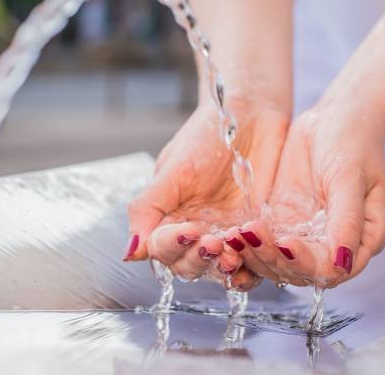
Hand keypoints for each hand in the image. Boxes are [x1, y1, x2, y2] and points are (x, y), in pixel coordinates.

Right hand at [125, 97, 289, 289]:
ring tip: (233, 254)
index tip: (188, 230)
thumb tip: (129, 252)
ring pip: (218, 270)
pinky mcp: (255, 235)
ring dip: (223, 268)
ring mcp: (225, 234)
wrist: (250, 115)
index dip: (172, 246)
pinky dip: (252, 269)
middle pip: (186, 265)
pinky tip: (254, 261)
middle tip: (213, 243)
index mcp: (168, 216)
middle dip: (197, 260)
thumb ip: (148, 208)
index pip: (161, 248)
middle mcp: (194, 231)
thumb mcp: (173, 168)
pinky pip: (252, 264)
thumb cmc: (206, 136)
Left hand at [242, 102, 384, 287]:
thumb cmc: (353, 143)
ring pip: (276, 261)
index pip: (329, 270)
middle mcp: (331, 246)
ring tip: (234, 235)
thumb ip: (347, 221)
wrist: (335, 118)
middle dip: (271, 258)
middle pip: (298, 271)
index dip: (305, 263)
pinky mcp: (282, 222)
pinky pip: (263, 241)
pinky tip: (230, 231)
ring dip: (254, 254)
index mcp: (361, 242)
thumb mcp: (350, 178)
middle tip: (248, 235)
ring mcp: (305, 235)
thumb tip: (341, 263)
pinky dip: (247, 241)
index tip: (284, 242)